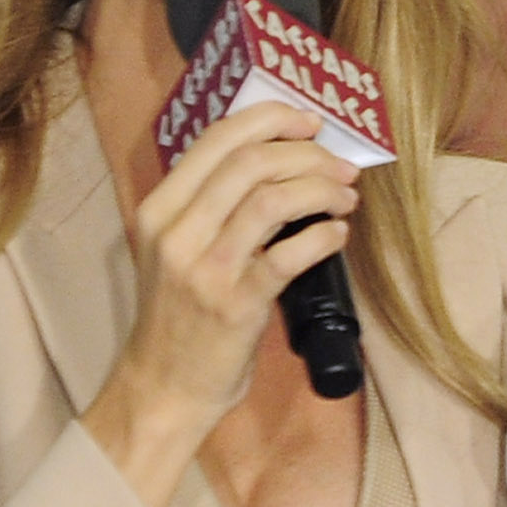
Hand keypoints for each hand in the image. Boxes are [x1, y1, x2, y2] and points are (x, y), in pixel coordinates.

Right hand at [85, 102, 360, 506]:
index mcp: (159, 209)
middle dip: (309, 154)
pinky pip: (291, 254)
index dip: (271, 119)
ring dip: (322, 190)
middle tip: (343, 167)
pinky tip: (338, 237)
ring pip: (272, 199)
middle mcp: (176, 231)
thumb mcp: (176, 250)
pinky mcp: (236, 304)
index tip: (311, 122)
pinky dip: (324, 237)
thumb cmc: (180, 315)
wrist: (164, 387)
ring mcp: (205, 268)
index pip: (217, 139)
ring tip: (347, 198)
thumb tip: (277, 161)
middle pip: (251, 162)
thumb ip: (210, 206)